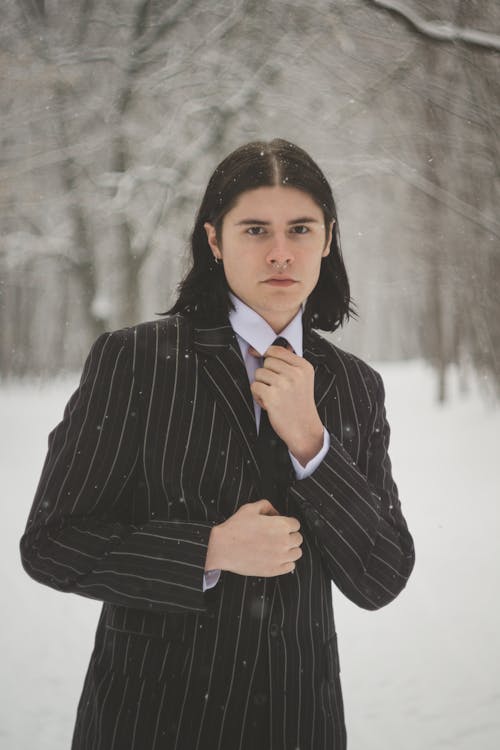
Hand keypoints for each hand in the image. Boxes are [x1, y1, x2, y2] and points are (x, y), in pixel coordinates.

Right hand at [205, 499, 302, 576]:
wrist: (222, 548)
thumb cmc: (234, 529)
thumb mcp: (250, 508)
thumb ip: (266, 506)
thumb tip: (275, 512)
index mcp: (280, 525)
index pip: (296, 524)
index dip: (288, 524)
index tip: (282, 526)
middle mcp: (284, 541)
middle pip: (298, 538)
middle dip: (290, 536)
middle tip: (279, 536)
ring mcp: (280, 557)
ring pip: (297, 553)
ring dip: (290, 549)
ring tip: (279, 547)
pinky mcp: (274, 569)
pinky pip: (291, 566)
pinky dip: (286, 562)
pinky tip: (277, 558)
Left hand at [250, 344, 323, 464]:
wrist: (304, 429)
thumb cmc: (300, 405)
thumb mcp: (302, 379)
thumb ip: (287, 364)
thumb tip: (260, 350)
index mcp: (303, 367)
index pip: (277, 350)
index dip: (266, 354)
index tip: (263, 360)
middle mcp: (295, 374)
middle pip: (267, 361)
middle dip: (267, 374)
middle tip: (276, 388)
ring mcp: (283, 384)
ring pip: (259, 373)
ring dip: (262, 385)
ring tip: (274, 396)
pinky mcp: (272, 396)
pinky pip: (254, 386)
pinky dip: (258, 396)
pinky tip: (269, 403)